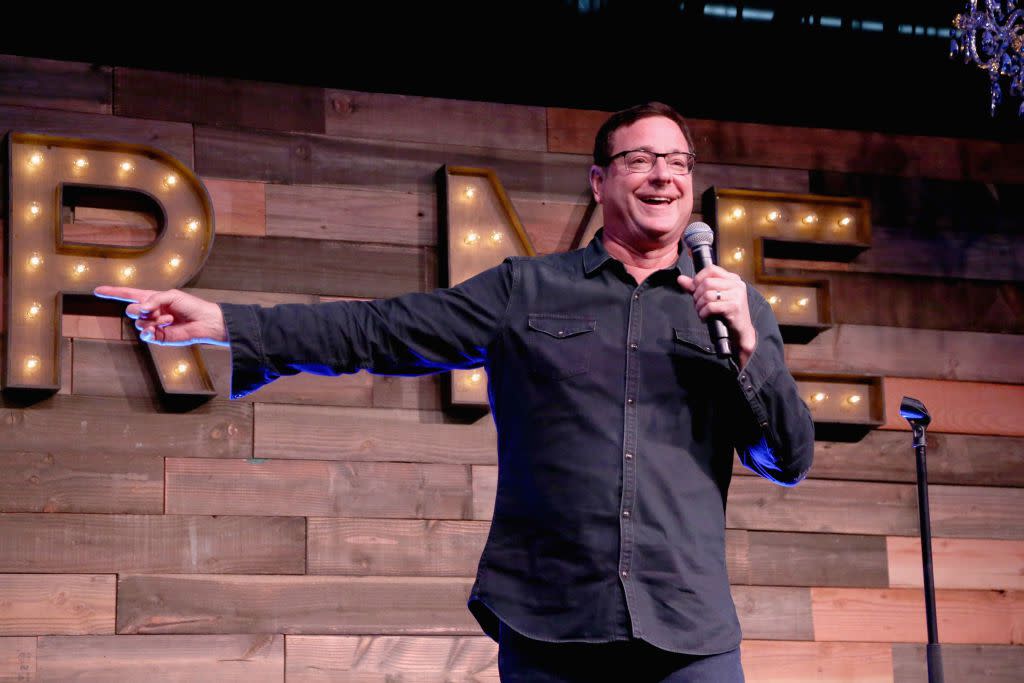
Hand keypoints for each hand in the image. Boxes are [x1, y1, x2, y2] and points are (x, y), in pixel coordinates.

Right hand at [93, 286, 227, 346]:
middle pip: (130, 310)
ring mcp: (153, 325)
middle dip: (139, 310)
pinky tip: (160, 328)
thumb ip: (154, 299)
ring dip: (152, 320)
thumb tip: (141, 308)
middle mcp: (150, 312)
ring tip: (169, 319)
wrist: (204, 322)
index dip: (113, 292)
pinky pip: (145, 335)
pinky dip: (150, 331)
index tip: (97, 290)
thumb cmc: (191, 305)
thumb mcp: (172, 295)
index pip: (128, 294)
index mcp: (152, 298)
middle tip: (154, 310)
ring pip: (138, 323)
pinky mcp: (158, 337)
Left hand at [677, 265, 755, 367]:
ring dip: (699, 305)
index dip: (698, 278)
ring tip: (701, 311)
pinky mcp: (735, 307)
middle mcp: (736, 284)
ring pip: (708, 294)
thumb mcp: (711, 297)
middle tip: (697, 304)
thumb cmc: (725, 313)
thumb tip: (680, 279)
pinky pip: (711, 306)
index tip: (693, 289)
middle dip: (697, 295)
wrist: (740, 331)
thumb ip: (696, 287)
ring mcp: (737, 295)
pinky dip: (703, 313)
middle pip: (707, 282)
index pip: (711, 269)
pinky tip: (704, 317)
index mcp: (732, 278)